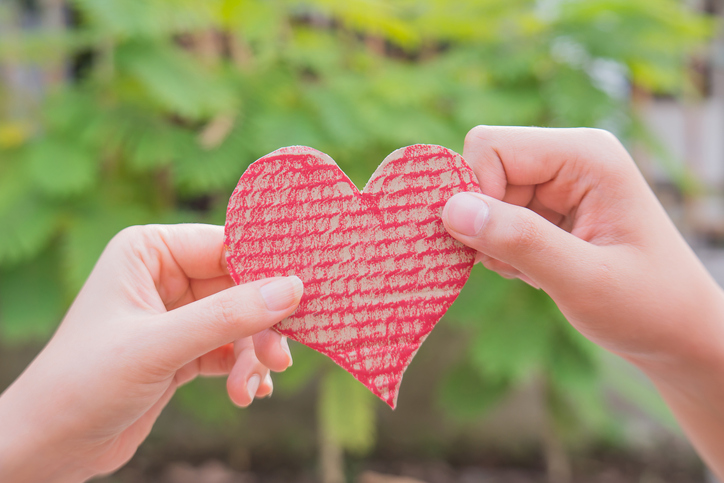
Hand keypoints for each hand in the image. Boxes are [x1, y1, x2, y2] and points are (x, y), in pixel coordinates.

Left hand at [0, 224, 302, 482]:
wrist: (51, 447)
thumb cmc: (84, 383)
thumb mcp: (158, 347)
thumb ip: (226, 317)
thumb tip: (293, 289)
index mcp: (149, 251)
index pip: (225, 245)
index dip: (266, 267)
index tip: (306, 290)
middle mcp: (165, 276)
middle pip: (240, 286)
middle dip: (262, 324)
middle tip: (280, 355)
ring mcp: (177, 314)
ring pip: (241, 322)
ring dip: (253, 355)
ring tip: (251, 387)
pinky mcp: (185, 350)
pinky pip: (232, 350)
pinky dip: (245, 370)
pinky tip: (247, 393)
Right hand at [442, 126, 723, 475]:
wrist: (677, 334)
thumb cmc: (648, 307)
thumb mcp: (584, 280)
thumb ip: (520, 241)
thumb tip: (450, 210)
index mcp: (586, 155)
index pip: (490, 147)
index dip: (475, 193)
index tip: (491, 246)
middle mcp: (569, 158)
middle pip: (482, 169)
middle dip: (485, 221)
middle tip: (517, 266)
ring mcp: (558, 183)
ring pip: (483, 197)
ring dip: (494, 241)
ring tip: (537, 272)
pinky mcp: (549, 208)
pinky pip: (495, 217)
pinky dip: (502, 250)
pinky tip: (536, 271)